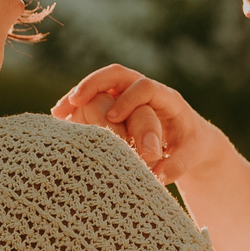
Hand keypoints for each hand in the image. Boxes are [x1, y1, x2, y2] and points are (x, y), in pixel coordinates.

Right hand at [50, 65, 226, 182]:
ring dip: (79, 93)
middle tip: (76, 100)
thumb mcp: (190, 156)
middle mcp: (144, 90)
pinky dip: (75, 103)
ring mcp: (128, 94)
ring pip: (101, 82)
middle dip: (95, 83)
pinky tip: (58, 116)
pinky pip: (93, 96)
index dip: (129, 100)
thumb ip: (176, 165)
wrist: (191, 138)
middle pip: (117, 74)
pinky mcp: (115, 101)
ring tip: (59, 111)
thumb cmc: (190, 147)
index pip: (145, 87)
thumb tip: (155, 176)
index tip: (113, 118)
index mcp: (166, 98)